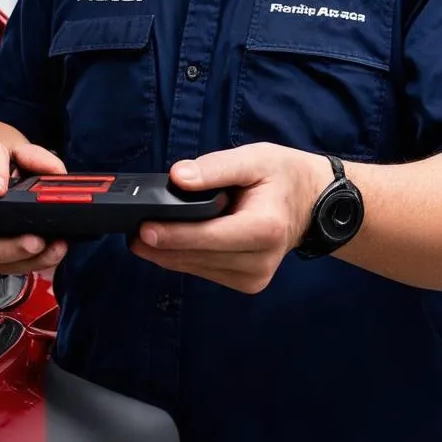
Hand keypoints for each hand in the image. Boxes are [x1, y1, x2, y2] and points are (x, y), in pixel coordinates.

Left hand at [130, 143, 328, 293]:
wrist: (311, 203)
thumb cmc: (282, 176)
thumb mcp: (253, 158)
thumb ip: (215, 168)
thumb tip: (178, 177)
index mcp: (266, 228)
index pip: (209, 237)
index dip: (174, 235)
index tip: (143, 229)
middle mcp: (261, 259)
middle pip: (198, 257)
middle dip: (162, 246)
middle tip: (130, 232)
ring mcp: (255, 277)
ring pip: (197, 268)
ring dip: (168, 255)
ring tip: (142, 237)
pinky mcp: (247, 283)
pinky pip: (205, 271)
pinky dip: (185, 258)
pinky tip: (169, 243)